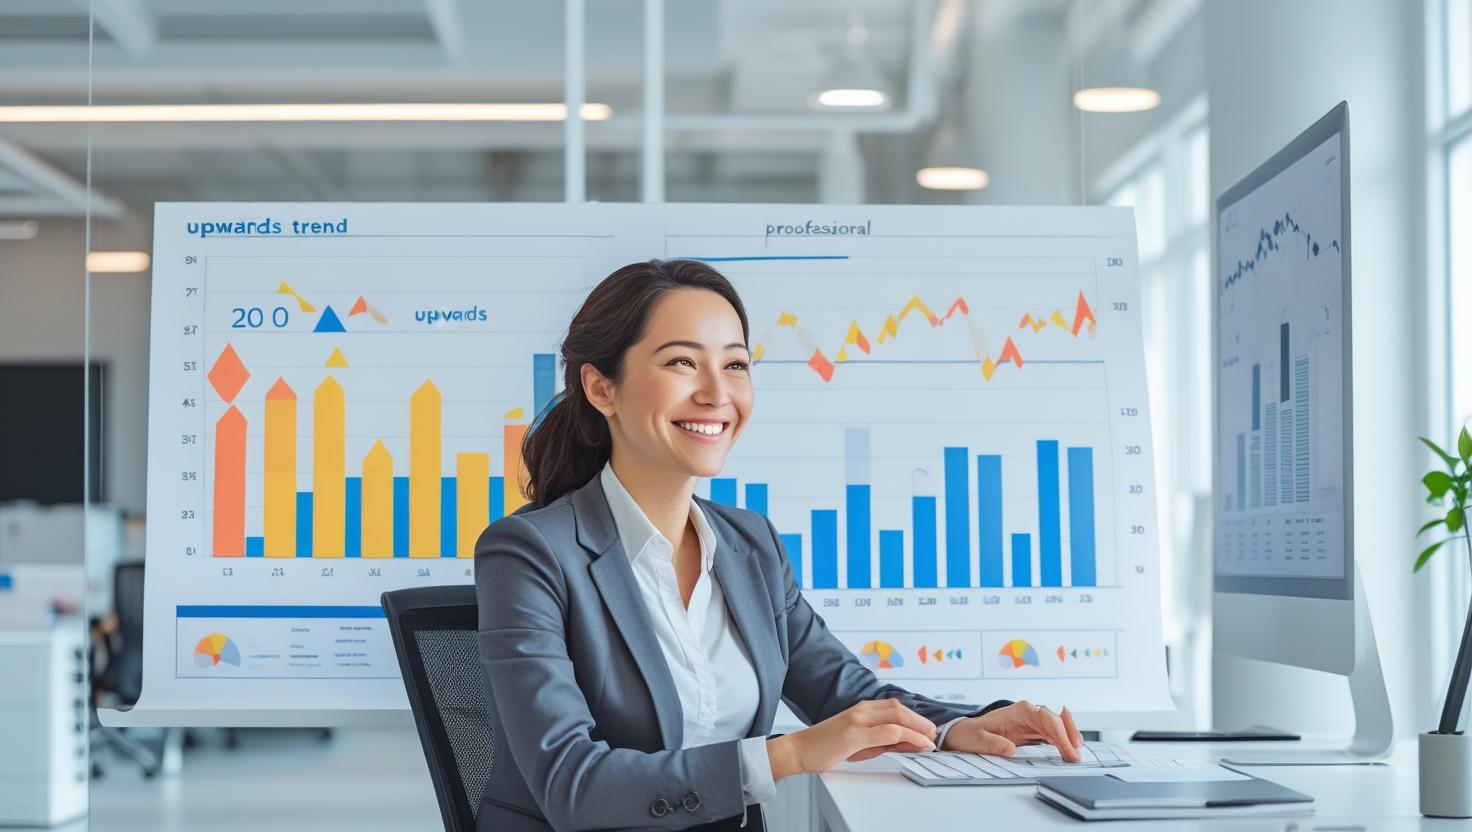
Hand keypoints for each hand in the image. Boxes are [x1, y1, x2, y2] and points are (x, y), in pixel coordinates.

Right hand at [767, 699, 937, 779]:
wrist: (798, 751)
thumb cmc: (824, 747)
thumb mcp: (857, 743)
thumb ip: (880, 740)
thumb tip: (904, 743)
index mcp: (860, 709)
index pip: (894, 707)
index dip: (914, 716)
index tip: (927, 729)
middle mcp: (860, 710)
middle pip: (899, 709)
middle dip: (920, 720)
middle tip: (934, 733)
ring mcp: (858, 720)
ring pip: (897, 718)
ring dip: (918, 728)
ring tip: (931, 740)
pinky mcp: (855, 734)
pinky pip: (889, 733)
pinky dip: (909, 737)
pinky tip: (918, 744)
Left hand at [940, 700, 1085, 761]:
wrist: (964, 733)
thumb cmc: (970, 734)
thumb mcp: (977, 739)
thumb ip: (993, 743)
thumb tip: (1010, 748)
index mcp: (1019, 710)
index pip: (1046, 718)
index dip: (1060, 734)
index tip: (1069, 750)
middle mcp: (1029, 713)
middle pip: (1057, 721)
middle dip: (1070, 736)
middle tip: (1077, 755)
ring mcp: (1032, 722)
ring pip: (1058, 727)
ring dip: (1069, 739)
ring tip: (1077, 755)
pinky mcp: (1032, 732)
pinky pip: (1052, 735)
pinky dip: (1062, 743)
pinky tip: (1068, 752)